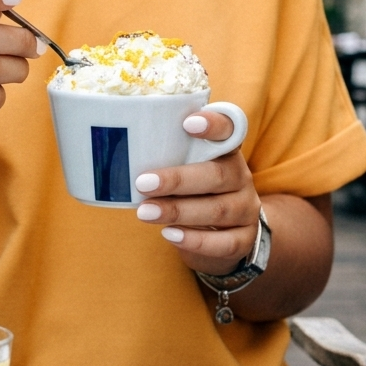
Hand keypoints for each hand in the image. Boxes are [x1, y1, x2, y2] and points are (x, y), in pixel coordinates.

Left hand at [133, 111, 259, 275]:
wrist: (225, 233)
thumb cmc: (194, 192)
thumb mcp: (186, 169)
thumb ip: (166, 157)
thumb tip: (118, 150)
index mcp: (226, 152)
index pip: (230, 128)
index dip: (214, 124)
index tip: (188, 123)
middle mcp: (241, 177)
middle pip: (217, 175)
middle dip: (177, 179)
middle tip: (143, 183)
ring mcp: (246, 209)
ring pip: (218, 210)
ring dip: (178, 211)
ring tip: (145, 212)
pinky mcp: (246, 239)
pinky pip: (224, 242)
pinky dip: (195, 240)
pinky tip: (169, 234)